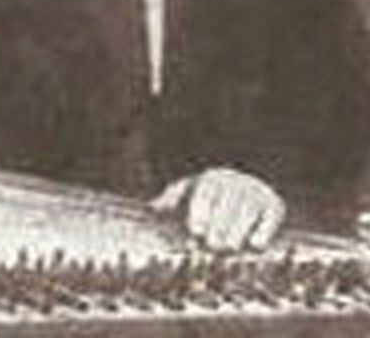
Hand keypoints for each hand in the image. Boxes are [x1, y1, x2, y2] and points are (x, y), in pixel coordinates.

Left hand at [150, 167, 285, 251]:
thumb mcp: (190, 190)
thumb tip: (152, 207)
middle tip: (212, 245)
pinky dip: (264, 231)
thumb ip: (172, 198)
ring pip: (247, 212)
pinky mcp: (274, 203)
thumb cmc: (210, 193)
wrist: (246, 183)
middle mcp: (234, 180)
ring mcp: (255, 190)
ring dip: (238, 232)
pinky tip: (255, 245)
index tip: (195, 231)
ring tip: (229, 247)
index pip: (205, 193)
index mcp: (211, 177)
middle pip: (226, 205)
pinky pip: (270, 217)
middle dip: (218, 227)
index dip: (200, 212)